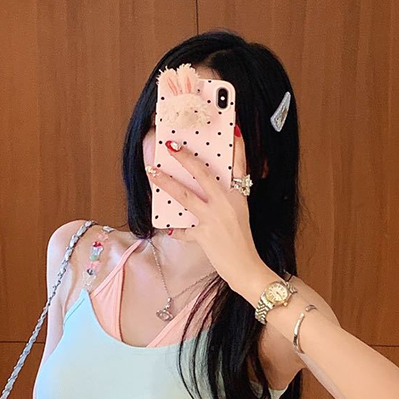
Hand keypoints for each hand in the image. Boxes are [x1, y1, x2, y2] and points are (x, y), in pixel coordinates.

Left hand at [145, 133, 270, 292]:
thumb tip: (208, 192)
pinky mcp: (204, 235)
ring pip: (185, 196)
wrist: (246, 268)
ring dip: (166, 183)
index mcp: (239, 197)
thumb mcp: (240, 215)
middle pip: (203, 174)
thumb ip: (225, 201)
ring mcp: (214, 219)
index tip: (233, 130)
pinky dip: (176, 231)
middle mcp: (226, 204)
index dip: (238, 147)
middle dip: (185, 158)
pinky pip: (184, 230)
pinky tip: (168, 229)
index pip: (240, 166)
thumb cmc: (243, 242)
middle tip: (171, 146)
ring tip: (152, 173)